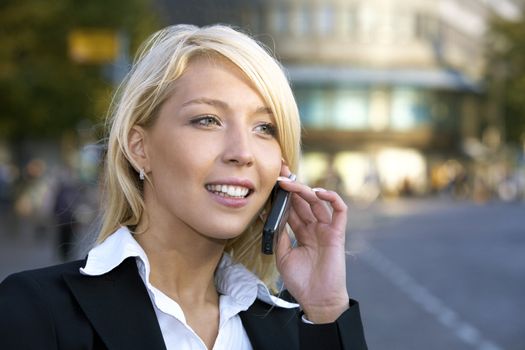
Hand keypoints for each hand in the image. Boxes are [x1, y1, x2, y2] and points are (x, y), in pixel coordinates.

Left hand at [275, 166, 349, 323]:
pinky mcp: (337, 233)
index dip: (283, 195)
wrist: (317, 299)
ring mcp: (326, 229)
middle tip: (279, 173)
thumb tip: (271, 216)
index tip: (272, 182)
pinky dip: (331, 198)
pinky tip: (318, 192)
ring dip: (303, 189)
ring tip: (289, 182)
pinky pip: (339, 210)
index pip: (292, 208)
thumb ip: (280, 235)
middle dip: (291, 186)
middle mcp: (314, 227)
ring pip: (317, 202)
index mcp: (302, 232)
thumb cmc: (301, 281)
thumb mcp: (283, 256)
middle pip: (303, 201)